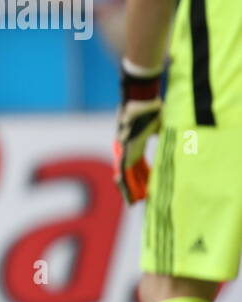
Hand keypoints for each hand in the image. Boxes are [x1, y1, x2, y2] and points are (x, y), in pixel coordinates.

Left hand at [113, 63, 162, 203]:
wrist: (141, 99)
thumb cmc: (151, 108)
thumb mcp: (161, 125)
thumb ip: (164, 135)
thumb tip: (177, 139)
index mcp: (136, 143)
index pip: (139, 164)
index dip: (144, 175)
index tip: (149, 185)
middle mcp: (127, 148)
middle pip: (131, 172)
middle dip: (135, 186)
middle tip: (137, 199)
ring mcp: (124, 149)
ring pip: (125, 174)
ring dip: (130, 189)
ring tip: (133, 202)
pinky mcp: (124, 150)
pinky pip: (124, 172)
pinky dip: (127, 184)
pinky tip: (130, 194)